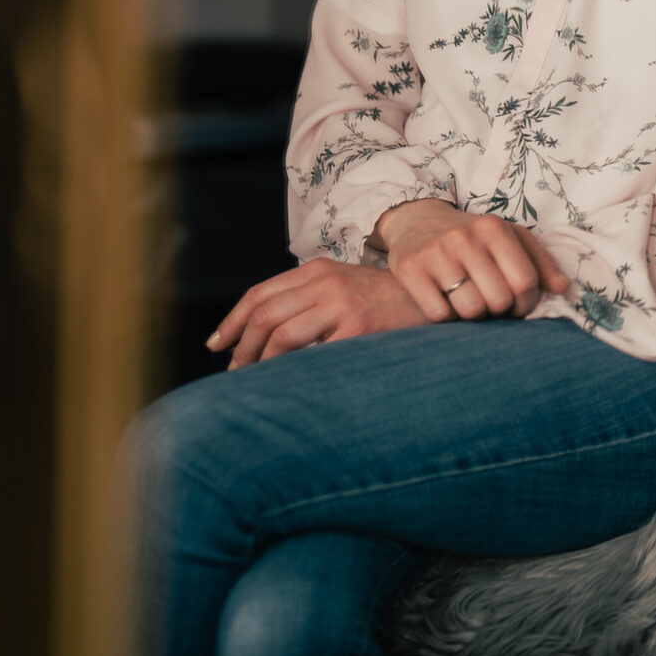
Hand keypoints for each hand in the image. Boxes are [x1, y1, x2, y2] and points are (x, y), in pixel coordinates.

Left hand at [209, 258, 440, 366]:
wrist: (437, 299)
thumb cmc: (387, 302)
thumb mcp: (345, 287)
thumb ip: (310, 300)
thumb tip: (265, 335)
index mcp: (318, 270)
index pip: (260, 294)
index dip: (232, 321)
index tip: (217, 344)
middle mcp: (326, 281)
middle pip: (264, 314)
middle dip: (242, 348)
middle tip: (235, 373)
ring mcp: (342, 304)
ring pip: (281, 334)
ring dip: (261, 362)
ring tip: (256, 382)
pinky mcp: (359, 328)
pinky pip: (313, 354)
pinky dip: (293, 371)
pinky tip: (290, 385)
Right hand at [373, 196, 569, 320]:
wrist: (417, 221)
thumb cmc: (472, 236)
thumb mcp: (508, 237)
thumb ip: (539, 261)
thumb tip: (562, 288)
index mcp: (494, 228)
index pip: (525, 281)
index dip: (526, 304)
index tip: (518, 306)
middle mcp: (465, 237)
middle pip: (498, 299)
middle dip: (499, 312)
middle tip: (492, 307)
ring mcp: (435, 253)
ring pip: (470, 310)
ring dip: (474, 317)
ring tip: (471, 305)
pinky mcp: (410, 270)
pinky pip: (439, 314)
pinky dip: (446, 318)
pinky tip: (447, 304)